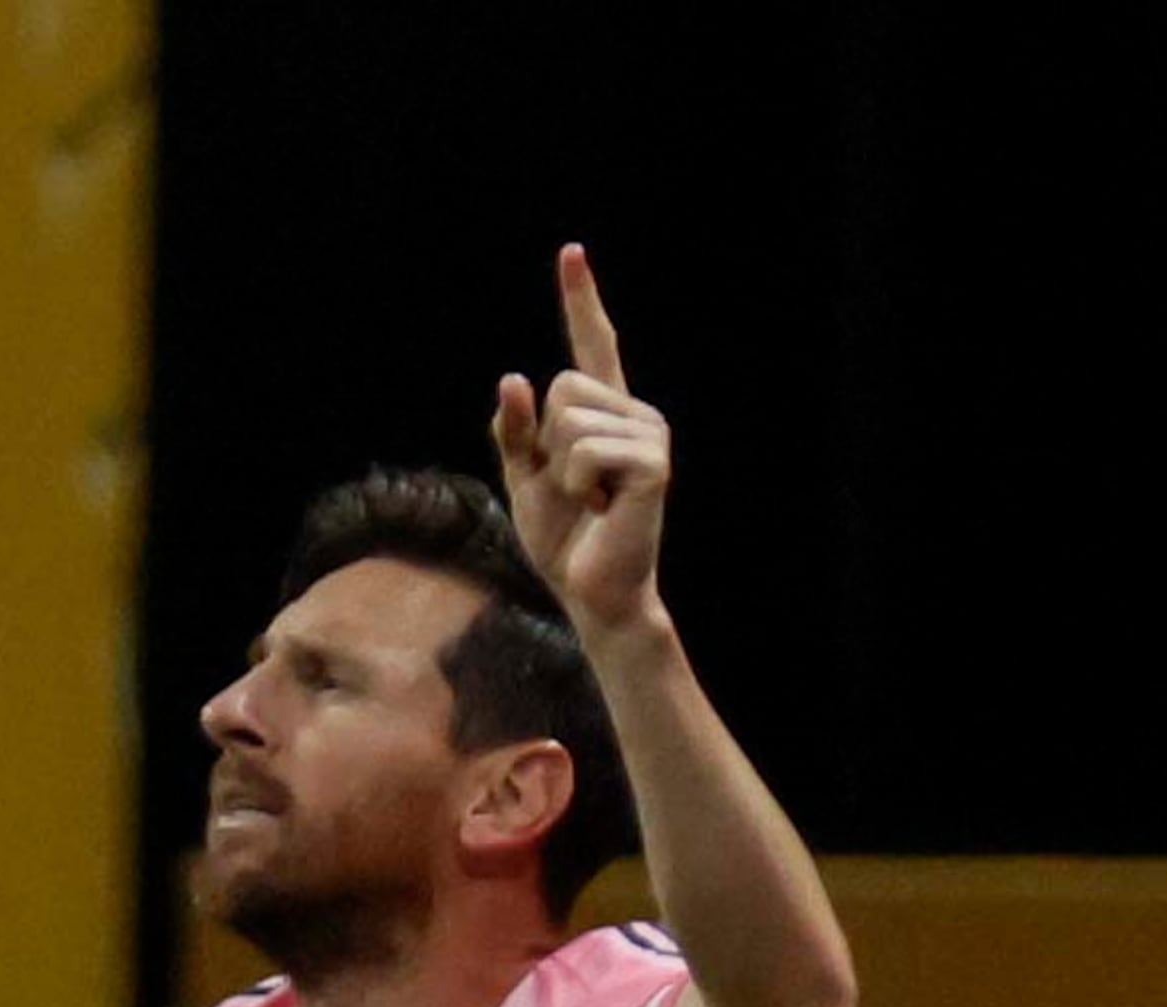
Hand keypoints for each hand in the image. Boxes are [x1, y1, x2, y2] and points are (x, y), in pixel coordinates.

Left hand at [489, 244, 668, 633]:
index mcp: (605, 414)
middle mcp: (635, 414)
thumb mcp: (523, 478)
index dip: (581, 300)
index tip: (571, 252)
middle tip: (577, 490)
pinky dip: (576, 486)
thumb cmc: (564, 540)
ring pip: (569, 418)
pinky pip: (584, 451)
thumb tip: (514, 377)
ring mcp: (649, 436)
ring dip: (562, 470)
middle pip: (562, 386)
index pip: (592, 346)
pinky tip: (603, 510)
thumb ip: (514, 431)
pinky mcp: (653, 463)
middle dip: (547, 442)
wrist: (593, 593)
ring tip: (591, 502)